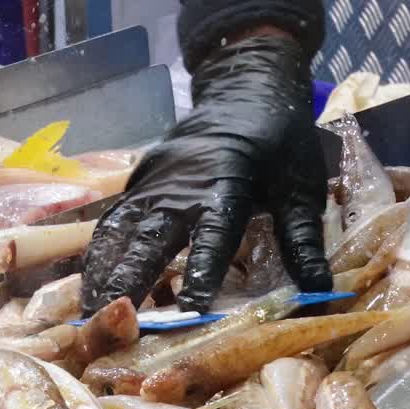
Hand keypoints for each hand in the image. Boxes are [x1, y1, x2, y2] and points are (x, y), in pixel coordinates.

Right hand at [81, 34, 331, 315]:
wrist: (246, 87)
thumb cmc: (279, 142)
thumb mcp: (300, 189)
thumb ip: (303, 241)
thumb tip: (320, 294)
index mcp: (227, 183)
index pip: (211, 235)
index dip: (200, 271)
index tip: (188, 309)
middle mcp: (181, 184)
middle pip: (149, 236)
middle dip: (129, 279)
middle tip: (112, 320)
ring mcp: (153, 180)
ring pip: (120, 230)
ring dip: (103, 271)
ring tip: (90, 311)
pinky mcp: (139, 179)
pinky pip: (113, 220)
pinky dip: (98, 252)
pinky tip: (90, 283)